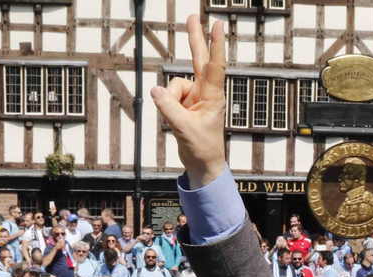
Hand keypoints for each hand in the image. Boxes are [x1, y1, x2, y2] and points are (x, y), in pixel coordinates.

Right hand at [151, 17, 231, 188]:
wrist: (202, 164)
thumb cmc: (202, 148)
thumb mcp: (184, 129)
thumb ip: (169, 109)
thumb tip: (155, 90)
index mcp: (214, 97)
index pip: (214, 67)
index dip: (215, 45)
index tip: (217, 25)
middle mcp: (206, 93)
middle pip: (199, 60)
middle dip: (195, 38)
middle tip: (193, 16)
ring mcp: (194, 97)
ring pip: (173, 86)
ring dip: (171, 102)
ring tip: (181, 121)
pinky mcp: (185, 103)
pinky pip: (168, 96)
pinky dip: (167, 106)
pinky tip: (176, 120)